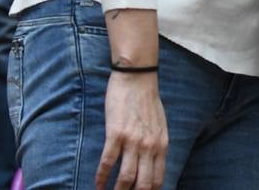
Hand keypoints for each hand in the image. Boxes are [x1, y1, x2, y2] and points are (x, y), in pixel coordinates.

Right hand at [96, 70, 166, 189]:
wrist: (137, 78)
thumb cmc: (148, 100)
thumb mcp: (160, 125)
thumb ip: (156, 145)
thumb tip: (151, 164)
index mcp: (161, 145)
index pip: (157, 179)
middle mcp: (149, 146)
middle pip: (143, 184)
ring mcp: (132, 141)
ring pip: (125, 178)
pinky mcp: (115, 134)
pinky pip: (107, 162)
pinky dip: (101, 177)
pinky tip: (97, 184)